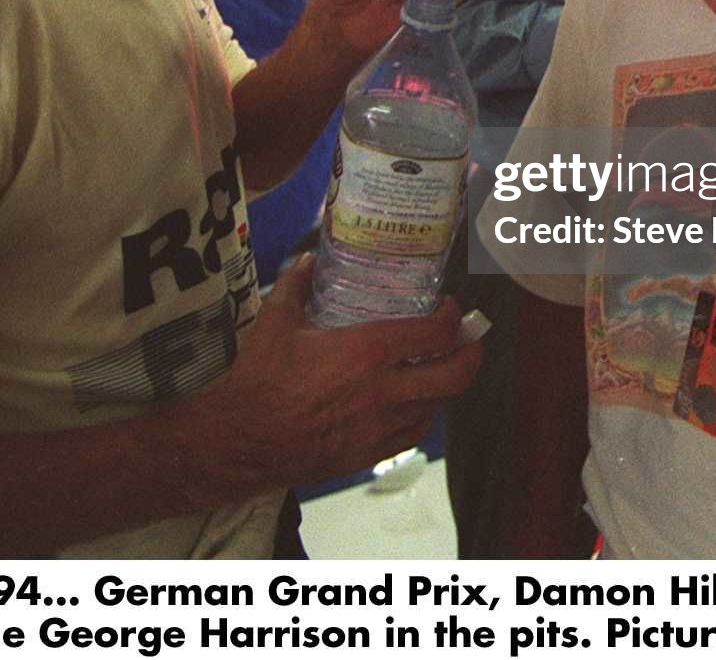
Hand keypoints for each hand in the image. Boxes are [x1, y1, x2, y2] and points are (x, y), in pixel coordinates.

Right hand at [208, 256, 481, 484]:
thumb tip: (307, 260)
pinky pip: (413, 435)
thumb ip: (296, 284)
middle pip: (454, 375)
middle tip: (468, 339)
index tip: (448, 307)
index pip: (434, 333)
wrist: (243, 440)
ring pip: (437, 406)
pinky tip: (413, 403)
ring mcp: (380, 426)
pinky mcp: (370, 454)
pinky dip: (422, 415)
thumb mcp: (276, 320)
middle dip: (471, 353)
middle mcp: (384, 390)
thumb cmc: (260, 380)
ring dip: (445, 385)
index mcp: (367, 351)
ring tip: (438, 367)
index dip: (452, 317)